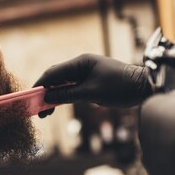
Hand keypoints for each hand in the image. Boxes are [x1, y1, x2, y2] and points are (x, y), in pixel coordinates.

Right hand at [33, 54, 151, 116]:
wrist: (144, 87)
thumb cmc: (120, 87)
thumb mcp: (92, 93)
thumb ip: (68, 94)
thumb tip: (48, 97)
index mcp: (81, 62)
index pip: (54, 72)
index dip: (40, 84)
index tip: (30, 97)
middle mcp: (82, 65)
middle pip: (56, 78)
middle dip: (45, 92)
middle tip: (36, 109)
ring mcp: (86, 73)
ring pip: (63, 84)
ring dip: (54, 96)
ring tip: (45, 112)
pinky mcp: (91, 82)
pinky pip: (72, 88)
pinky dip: (64, 96)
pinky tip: (56, 106)